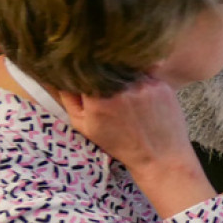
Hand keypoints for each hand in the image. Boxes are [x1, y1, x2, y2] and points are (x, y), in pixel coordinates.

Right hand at [60, 78, 189, 171]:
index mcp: (98, 99)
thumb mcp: (86, 127)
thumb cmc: (119, 144)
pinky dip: (141, 79)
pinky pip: (147, 73)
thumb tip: (60, 78)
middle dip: (103, 72)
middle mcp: (121, 88)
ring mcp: (144, 84)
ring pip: (127, 68)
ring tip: (126, 93)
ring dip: (123, 75)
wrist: (159, 155)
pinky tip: (142, 94)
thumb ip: (70, 101)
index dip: (83, 71)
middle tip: (106, 83)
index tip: (83, 72)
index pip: (84, 71)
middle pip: (106, 67)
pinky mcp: (162, 84)